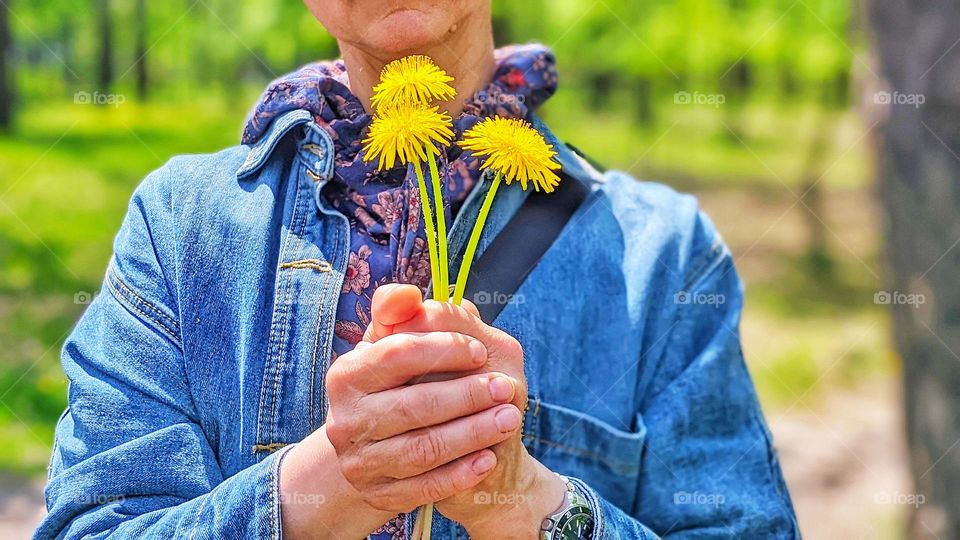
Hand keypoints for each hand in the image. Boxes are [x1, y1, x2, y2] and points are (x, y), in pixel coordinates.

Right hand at [364, 285, 567, 538]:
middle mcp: (345, 419)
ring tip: (509, 419)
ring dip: (472, 434)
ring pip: (422, 450)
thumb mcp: (398, 346)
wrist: (382, 449)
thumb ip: (406, 315)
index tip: (480, 352)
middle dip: (467, 396)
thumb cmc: (398, 384)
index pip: (396, 354)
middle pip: (412, 406)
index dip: (443, 350)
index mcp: (347, 374)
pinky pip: (425, 488)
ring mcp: (359, 462)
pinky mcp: (379, 494)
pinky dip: (460, 474)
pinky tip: (488, 459)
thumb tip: (407, 294)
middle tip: (507, 388)